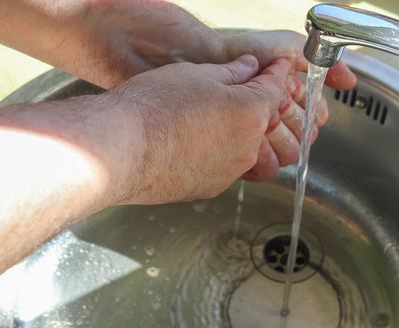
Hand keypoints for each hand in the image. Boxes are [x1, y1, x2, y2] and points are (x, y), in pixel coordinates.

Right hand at [114, 55, 295, 202]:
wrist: (120, 149)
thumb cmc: (154, 107)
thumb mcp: (196, 74)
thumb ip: (231, 73)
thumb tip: (248, 69)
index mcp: (251, 113)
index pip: (276, 90)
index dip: (276, 74)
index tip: (277, 68)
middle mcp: (248, 147)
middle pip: (262, 122)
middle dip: (254, 105)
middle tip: (234, 90)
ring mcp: (230, 172)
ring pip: (243, 148)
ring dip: (234, 132)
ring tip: (205, 120)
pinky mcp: (210, 188)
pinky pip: (223, 167)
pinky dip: (216, 154)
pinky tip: (190, 143)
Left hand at [222, 30, 357, 180]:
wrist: (213, 60)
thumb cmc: (248, 52)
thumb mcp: (291, 48)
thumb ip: (324, 63)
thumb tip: (349, 83)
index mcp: (294, 100)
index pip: (316, 119)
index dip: (308, 110)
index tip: (291, 98)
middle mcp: (281, 120)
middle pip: (304, 139)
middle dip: (292, 121)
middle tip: (275, 107)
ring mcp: (263, 137)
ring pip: (289, 154)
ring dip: (278, 138)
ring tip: (263, 122)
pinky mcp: (245, 152)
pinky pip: (266, 168)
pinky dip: (262, 155)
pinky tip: (253, 139)